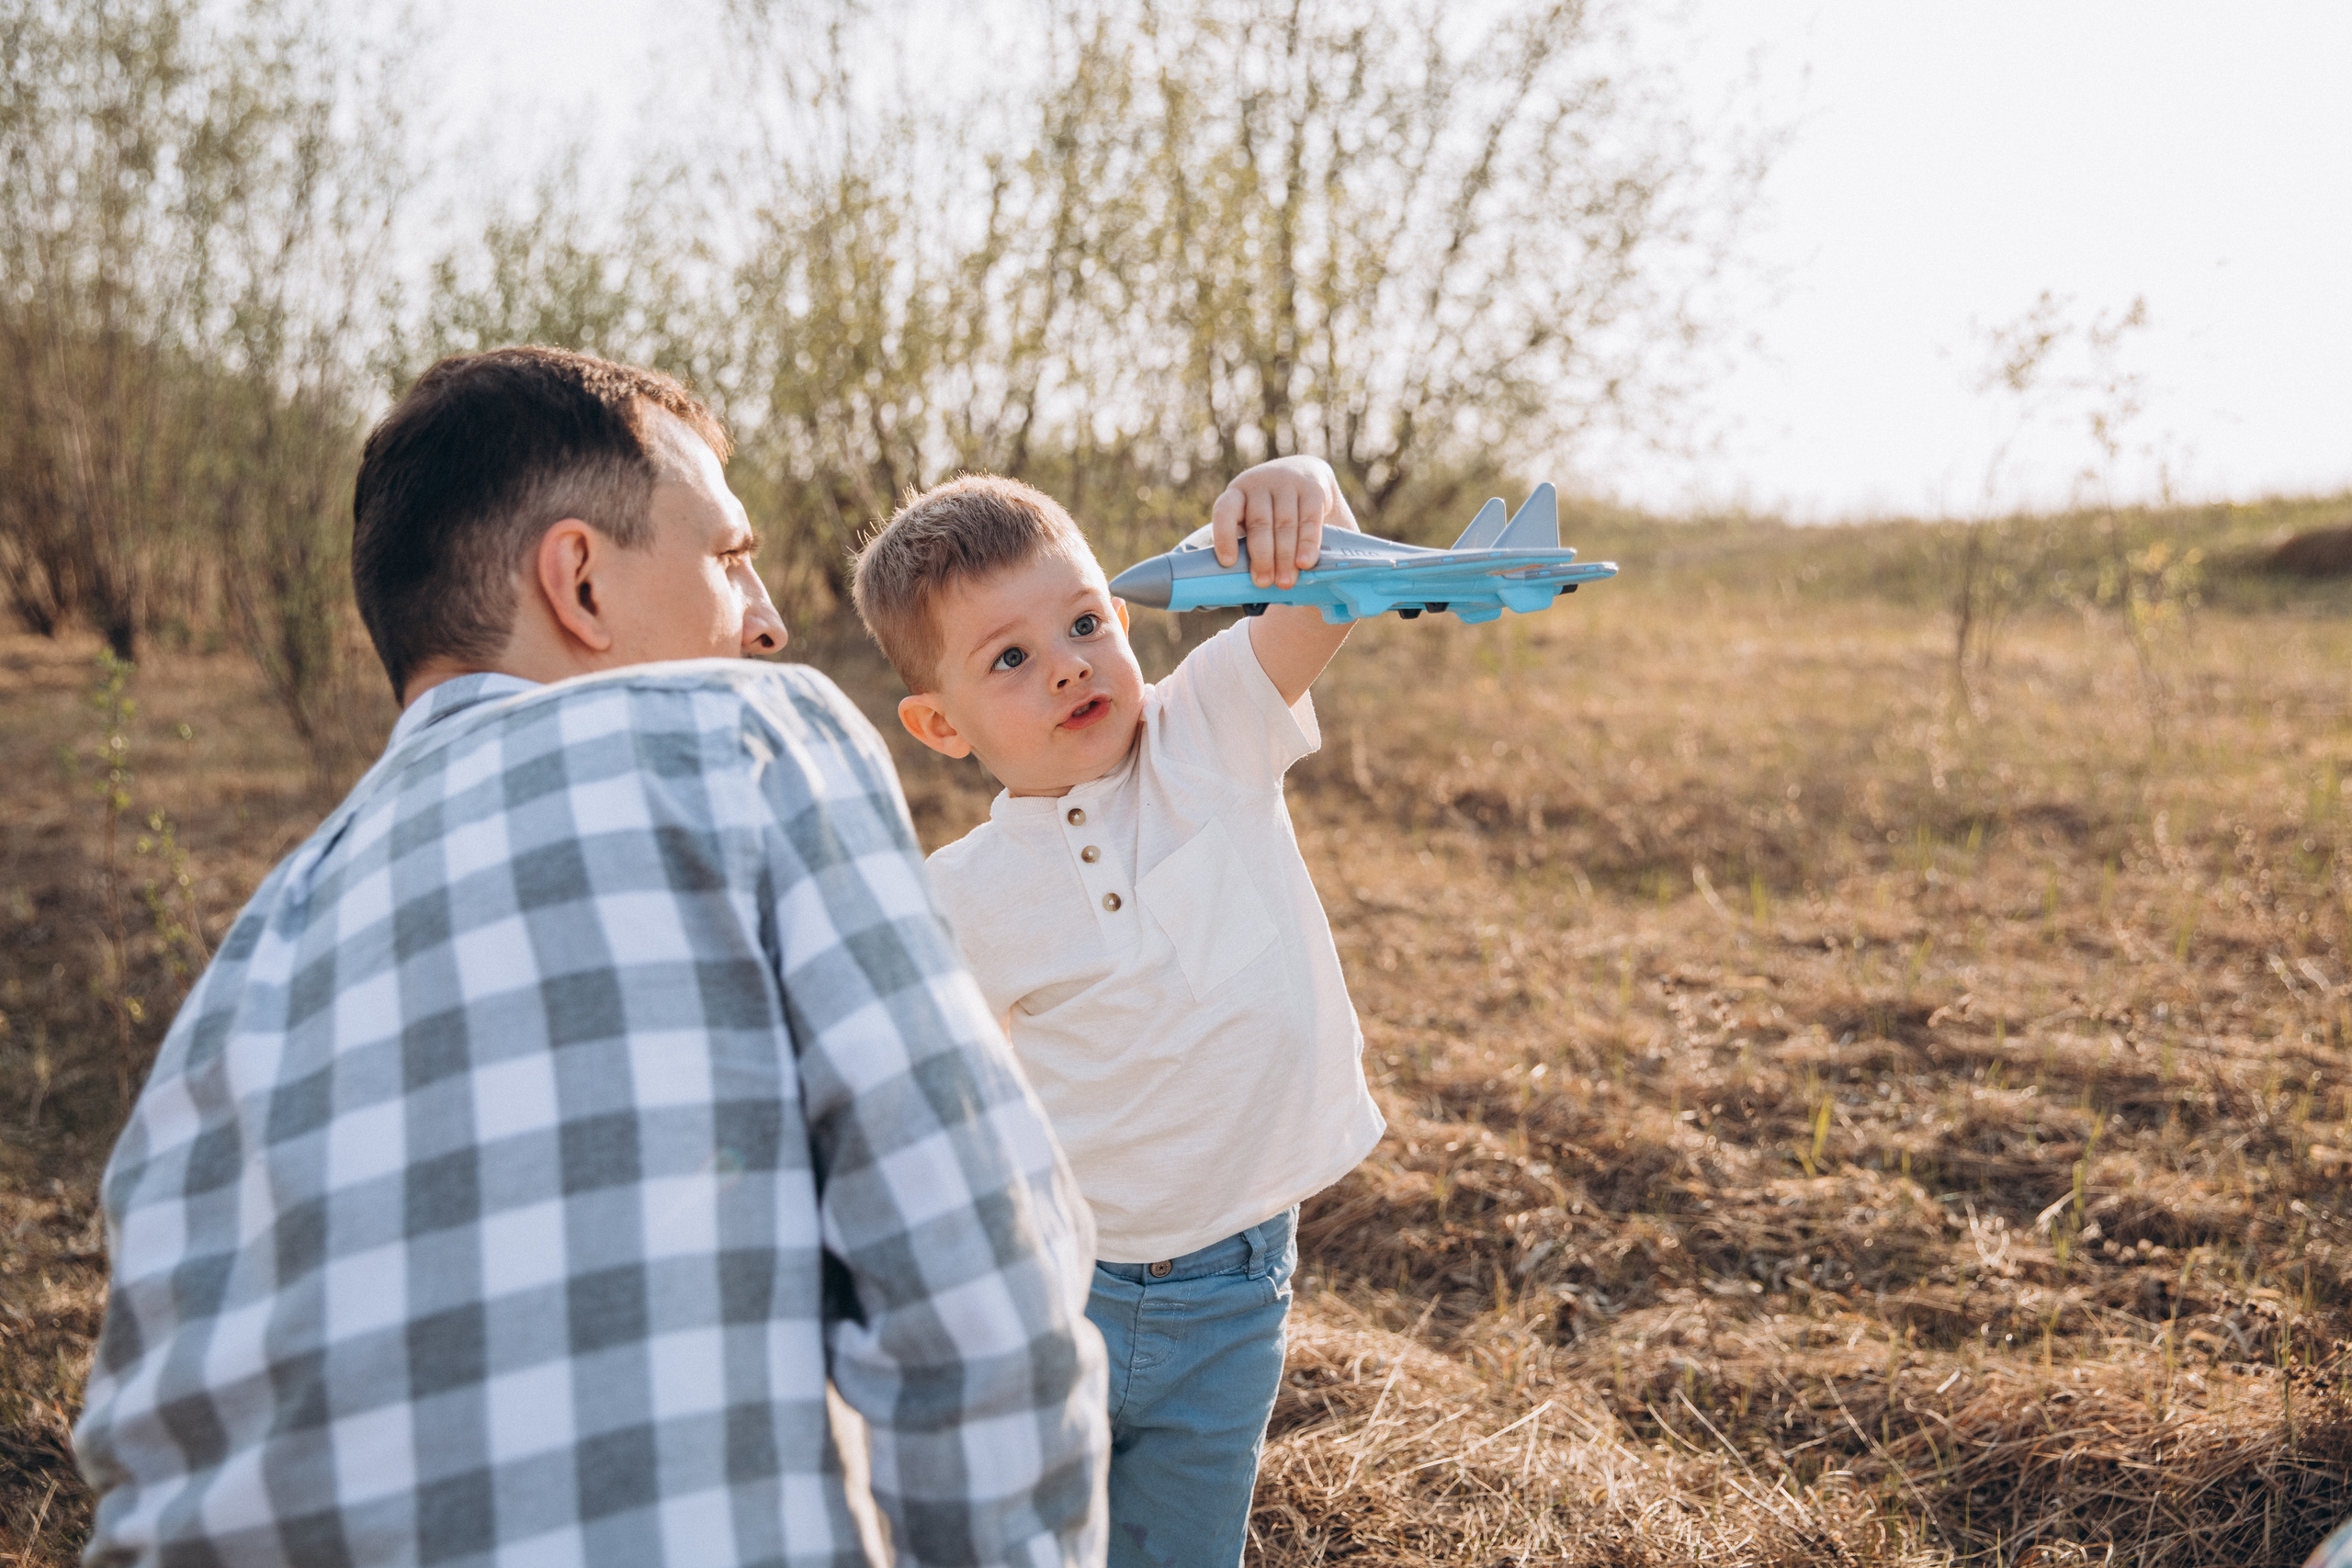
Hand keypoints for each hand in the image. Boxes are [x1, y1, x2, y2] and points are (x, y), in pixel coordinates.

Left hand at [1210, 456, 1358, 589]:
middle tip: (1263, 583)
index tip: (1228, 563)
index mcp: (1237, 493)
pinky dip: (1307, 544)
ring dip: (1285, 556)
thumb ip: (1248, 542)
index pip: (1225, 511)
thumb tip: (1240, 585)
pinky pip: (1310, 519)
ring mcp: (1287, 483)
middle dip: (1262, 557)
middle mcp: (1259, 483)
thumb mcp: (1253, 516)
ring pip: (1285, 523)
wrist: (1303, 472)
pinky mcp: (1312, 489)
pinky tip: (1305, 563)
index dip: (1225, 536)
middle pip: (1260, 523)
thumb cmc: (1271, 510)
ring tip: (1285, 581)